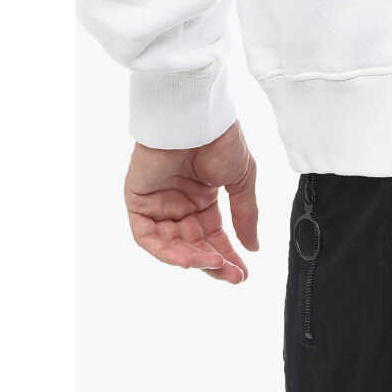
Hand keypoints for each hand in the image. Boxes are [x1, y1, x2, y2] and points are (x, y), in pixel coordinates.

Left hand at [124, 121, 259, 284]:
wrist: (197, 117)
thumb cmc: (220, 139)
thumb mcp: (241, 179)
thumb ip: (246, 215)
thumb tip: (253, 247)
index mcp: (203, 198)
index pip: (213, 236)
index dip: (227, 256)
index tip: (242, 274)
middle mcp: (179, 204)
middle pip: (193, 245)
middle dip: (212, 262)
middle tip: (232, 274)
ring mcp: (158, 204)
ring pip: (170, 246)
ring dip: (191, 259)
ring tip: (213, 264)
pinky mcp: (138, 201)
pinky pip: (147, 236)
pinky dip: (165, 251)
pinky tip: (188, 259)